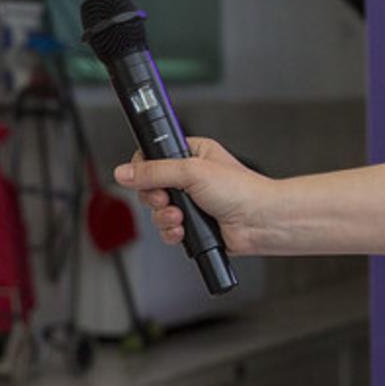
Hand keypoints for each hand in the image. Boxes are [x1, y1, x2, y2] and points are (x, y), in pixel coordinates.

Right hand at [115, 137, 275, 253]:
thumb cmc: (241, 190)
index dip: (143, 168)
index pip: (153, 156)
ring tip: (180, 216)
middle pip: (150, 186)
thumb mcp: (192, 171)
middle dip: (154, 197)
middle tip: (165, 198)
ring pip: (157, 211)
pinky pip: (168, 229)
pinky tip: (183, 230)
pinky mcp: (193, 225)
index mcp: (192, 153)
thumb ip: (155, 171)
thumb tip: (124, 172)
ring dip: (164, 217)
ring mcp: (191, 202)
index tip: (143, 177)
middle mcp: (190, 177)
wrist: (260, 221)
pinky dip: (172, 232)